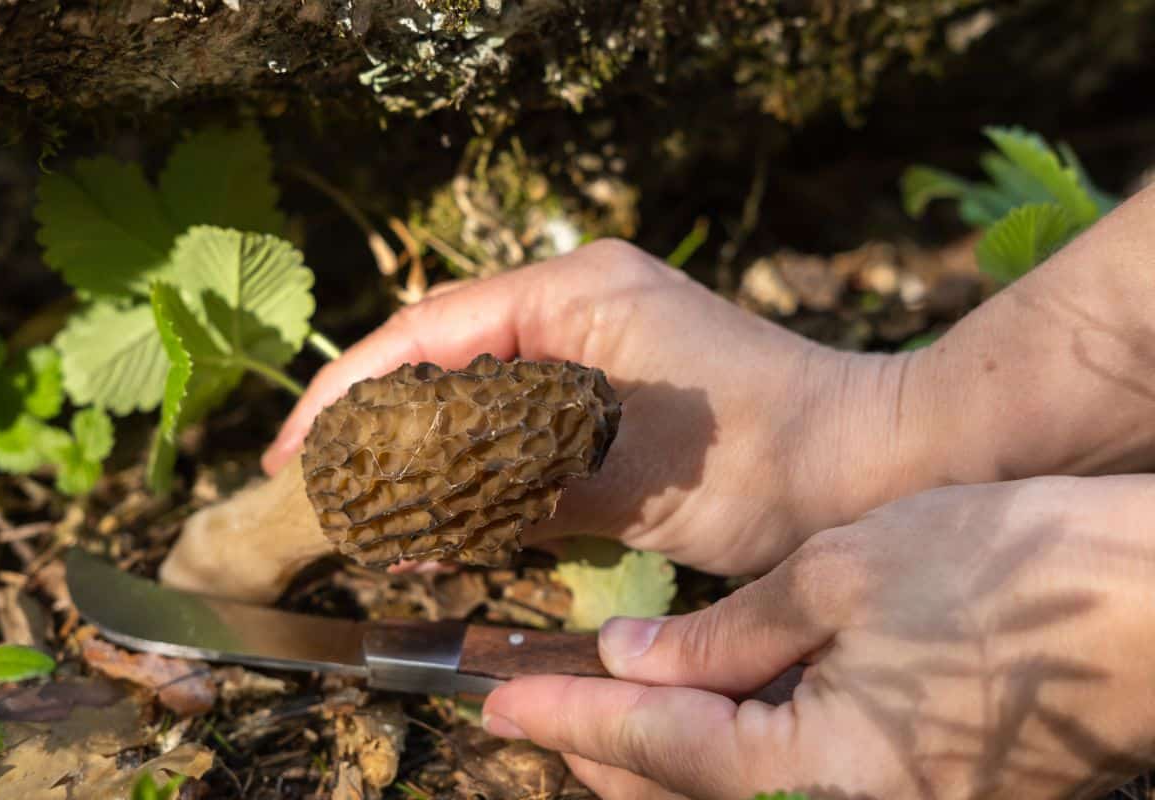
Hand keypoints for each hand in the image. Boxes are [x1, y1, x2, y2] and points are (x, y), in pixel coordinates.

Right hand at [263, 240, 928, 574]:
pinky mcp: (617, 390)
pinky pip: (526, 420)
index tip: (294, 451)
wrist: (868, 465)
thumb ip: (512, 486)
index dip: (351, 390)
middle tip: (326, 486)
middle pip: (447, 355)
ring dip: (432, 449)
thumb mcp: (623, 473)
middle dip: (383, 423)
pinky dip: (488, 466)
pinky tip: (455, 512)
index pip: (429, 331)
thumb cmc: (761, 455)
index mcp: (572, 293)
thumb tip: (419, 516)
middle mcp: (580, 303)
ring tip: (377, 509)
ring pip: (483, 391)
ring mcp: (600, 344)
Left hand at [483, 476, 1154, 798]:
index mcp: (823, 775)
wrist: (1151, 603)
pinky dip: (731, 752)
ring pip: (735, 795)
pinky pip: (795, 787)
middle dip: (603, 746)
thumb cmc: (1005, 572)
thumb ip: (725, 636)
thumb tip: (634, 659)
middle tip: (536, 698)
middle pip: (686, 791)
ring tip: (597, 706)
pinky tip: (704, 709)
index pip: (656, 744)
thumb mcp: (840, 575)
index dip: (567, 715)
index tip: (496, 695)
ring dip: (660, 753)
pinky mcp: (928, 799)